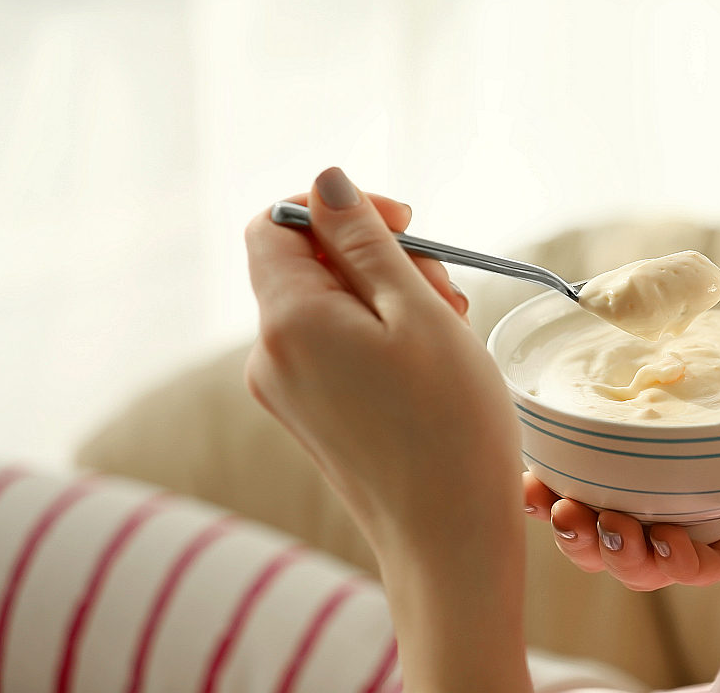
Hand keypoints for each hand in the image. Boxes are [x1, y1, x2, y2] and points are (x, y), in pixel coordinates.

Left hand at [245, 168, 534, 691]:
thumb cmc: (448, 423)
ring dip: (389, 298)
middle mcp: (269, 355)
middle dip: (379, 257)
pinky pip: (334, 349)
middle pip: (308, 264)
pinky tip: (430, 365)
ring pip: (329, 306)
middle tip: (446, 293)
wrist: (448, 539)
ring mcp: (286, 392)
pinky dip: (380, 338)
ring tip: (449, 333)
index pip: (274, 223)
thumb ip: (363, 240)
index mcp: (287, 319)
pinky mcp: (310, 417)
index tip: (403, 222)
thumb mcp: (415, 311)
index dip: (335, 206)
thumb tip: (324, 181)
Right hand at [524, 334, 719, 589]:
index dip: (553, 478)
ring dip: (606, 548)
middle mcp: (683, 491)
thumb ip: (689, 311)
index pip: (596, 473)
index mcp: (669, 451)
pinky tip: (650, 545)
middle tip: (550, 502)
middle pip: (606, 523)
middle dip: (566, 522)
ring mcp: (719, 516)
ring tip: (592, 524)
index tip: (527, 469)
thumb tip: (617, 285)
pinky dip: (670, 561)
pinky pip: (706, 564)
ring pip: (644, 555)